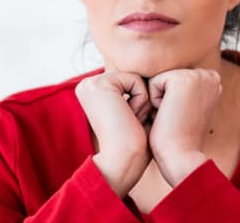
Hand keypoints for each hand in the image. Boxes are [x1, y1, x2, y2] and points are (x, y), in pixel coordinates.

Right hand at [75, 71, 151, 195]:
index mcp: (92, 92)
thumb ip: (134, 93)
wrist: (122, 162)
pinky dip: (141, 101)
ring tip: (130, 121)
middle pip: (133, 78)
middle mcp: (87, 85)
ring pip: (136, 78)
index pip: (129, 82)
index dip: (139, 103)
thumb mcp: (132, 114)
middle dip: (141, 101)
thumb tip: (152, 77)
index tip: (129, 124)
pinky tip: (130, 117)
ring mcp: (91, 83)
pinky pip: (137, 80)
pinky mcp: (101, 84)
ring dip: (142, 102)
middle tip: (131, 124)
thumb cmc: (132, 146)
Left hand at [147, 68, 221, 185]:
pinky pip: (152, 83)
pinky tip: (167, 114)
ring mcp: (197, 76)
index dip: (170, 99)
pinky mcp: (181, 79)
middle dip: (164, 98)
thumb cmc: (179, 139)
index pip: (175, 79)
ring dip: (158, 100)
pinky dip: (153, 102)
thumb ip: (183, 91)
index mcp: (212, 81)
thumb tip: (171, 83)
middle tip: (176, 119)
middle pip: (167, 77)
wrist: (182, 156)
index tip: (182, 117)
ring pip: (159, 79)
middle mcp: (209, 75)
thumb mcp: (187, 109)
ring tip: (172, 117)